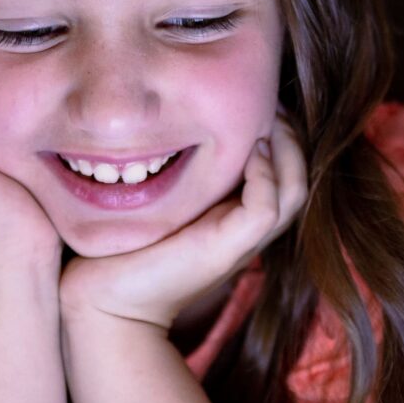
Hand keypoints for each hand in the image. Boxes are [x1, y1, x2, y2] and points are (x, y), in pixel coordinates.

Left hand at [59, 118, 308, 330]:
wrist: (105, 302)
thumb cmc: (124, 248)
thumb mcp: (159, 200)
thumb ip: (177, 172)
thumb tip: (171, 121)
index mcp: (235, 220)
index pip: (283, 172)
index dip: (282, 135)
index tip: (259, 101)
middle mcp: (246, 232)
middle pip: (299, 178)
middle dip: (291, 135)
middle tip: (269, 101)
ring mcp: (239, 243)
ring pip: (293, 192)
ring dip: (286, 149)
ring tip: (265, 119)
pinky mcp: (225, 250)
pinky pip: (265, 207)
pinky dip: (264, 173)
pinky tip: (247, 149)